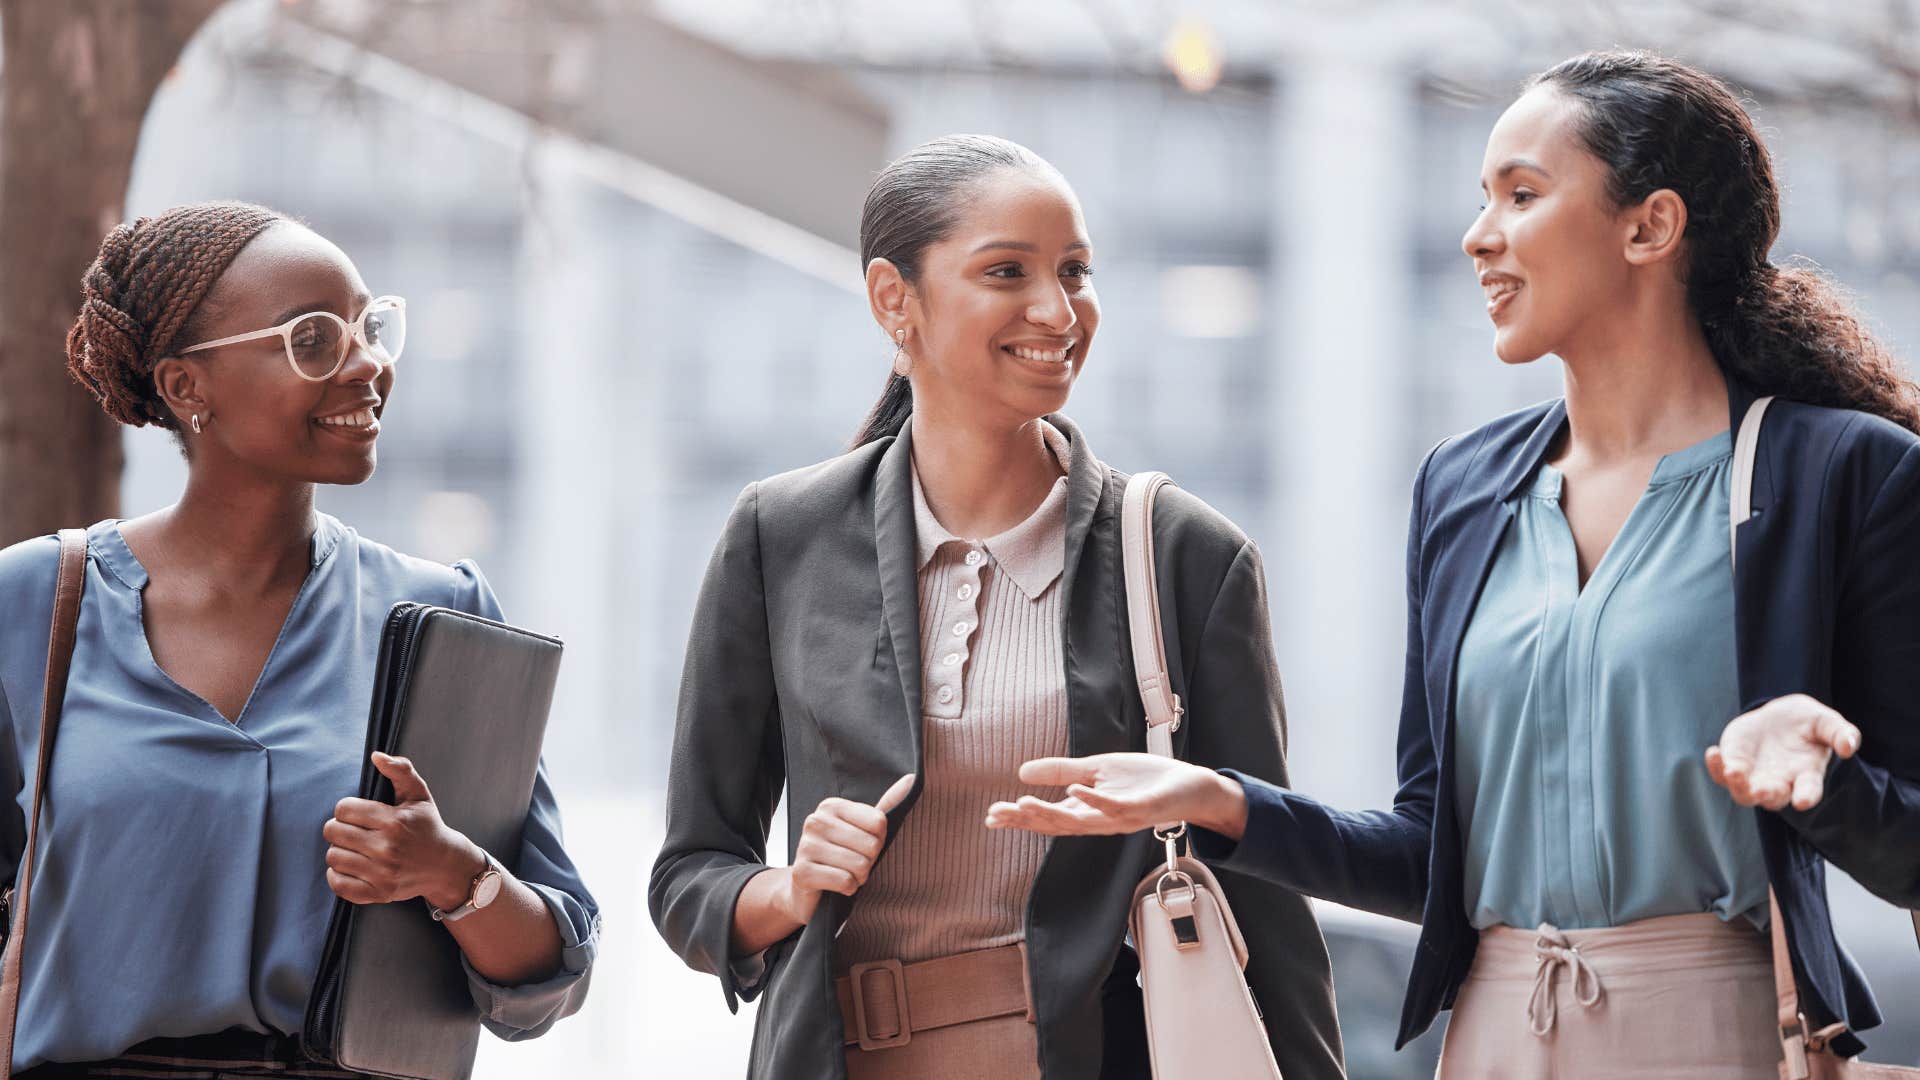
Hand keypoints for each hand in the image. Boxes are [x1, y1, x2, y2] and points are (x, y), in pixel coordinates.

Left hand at [324, 751, 483, 909]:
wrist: (445, 865)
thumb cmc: (428, 826)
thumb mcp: (419, 794)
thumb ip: (400, 770)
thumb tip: (377, 756)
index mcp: (394, 821)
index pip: (344, 809)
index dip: (347, 808)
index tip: (357, 813)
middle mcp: (387, 848)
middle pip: (333, 832)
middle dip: (339, 827)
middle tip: (353, 830)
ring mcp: (382, 873)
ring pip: (333, 857)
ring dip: (339, 850)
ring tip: (353, 848)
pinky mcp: (378, 893)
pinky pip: (338, 884)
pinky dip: (338, 875)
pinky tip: (351, 866)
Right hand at [773, 773, 913, 924]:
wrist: (806, 887)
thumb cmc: (841, 855)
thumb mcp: (862, 828)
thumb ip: (886, 804)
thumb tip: (912, 778)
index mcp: (831, 806)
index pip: (879, 822)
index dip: (879, 840)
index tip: (864, 845)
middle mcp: (816, 821)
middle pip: (871, 846)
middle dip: (869, 861)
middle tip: (853, 863)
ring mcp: (806, 846)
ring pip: (860, 866)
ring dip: (859, 877)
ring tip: (845, 873)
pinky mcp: (802, 872)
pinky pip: (845, 881)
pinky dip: (848, 889)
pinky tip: (836, 886)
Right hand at [983, 753, 1247, 839]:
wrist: (1188, 786)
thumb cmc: (1144, 780)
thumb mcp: (1096, 770)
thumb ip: (1062, 771)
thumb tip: (1022, 772)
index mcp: (1087, 811)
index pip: (1047, 818)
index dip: (1019, 818)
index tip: (992, 815)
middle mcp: (1099, 820)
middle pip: (1056, 825)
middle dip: (1025, 821)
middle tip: (997, 816)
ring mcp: (1119, 817)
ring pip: (1079, 822)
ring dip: (1050, 815)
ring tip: (1022, 805)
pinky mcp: (1139, 810)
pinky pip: (1113, 809)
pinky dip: (1093, 801)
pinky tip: (1074, 790)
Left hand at [1706, 693, 1860, 810]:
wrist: (1780, 717)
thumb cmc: (1808, 723)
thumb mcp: (1827, 722)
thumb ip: (1840, 733)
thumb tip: (1850, 746)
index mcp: (1807, 775)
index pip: (1808, 790)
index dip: (1806, 796)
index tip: (1803, 802)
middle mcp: (1780, 782)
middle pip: (1773, 798)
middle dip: (1767, 794)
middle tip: (1762, 790)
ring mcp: (1755, 776)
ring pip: (1744, 793)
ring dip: (1737, 785)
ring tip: (1733, 771)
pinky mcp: (1734, 764)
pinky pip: (1721, 773)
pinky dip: (1716, 767)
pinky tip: (1713, 753)